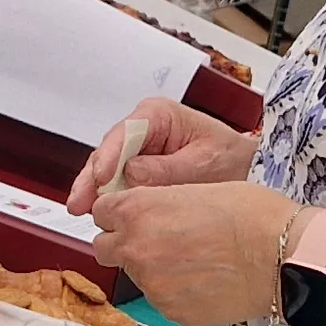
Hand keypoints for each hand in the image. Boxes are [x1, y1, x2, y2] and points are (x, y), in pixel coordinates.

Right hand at [66, 97, 258, 212]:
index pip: (125, 132)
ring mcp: (137, 149)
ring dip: (93, 188)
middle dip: (92, 176)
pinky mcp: (137, 169)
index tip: (102, 177)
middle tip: (80, 200)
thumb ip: (169, 169)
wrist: (245, 171)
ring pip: (106, 166)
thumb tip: (133, 174)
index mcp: (158, 115)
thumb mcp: (203, 163)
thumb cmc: (230, 159)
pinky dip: (106, 196)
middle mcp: (143, 128)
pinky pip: (116, 180)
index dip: (109, 155)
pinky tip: (94, 210)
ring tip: (80, 208)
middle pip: (108, 150)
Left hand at [89, 180, 294, 325]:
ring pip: (136, 277)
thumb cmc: (251, 213)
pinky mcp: (172, 313)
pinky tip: (207, 282)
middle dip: (123, 244)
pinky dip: (178, 293)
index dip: (118, 213)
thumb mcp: (195, 189)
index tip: (133, 216)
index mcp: (138, 210)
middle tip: (157, 241)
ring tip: (195, 262)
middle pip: (104, 248)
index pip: (100, 212)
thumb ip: (158, 204)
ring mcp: (152, 285)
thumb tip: (146, 216)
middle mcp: (136, 248)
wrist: (283, 257)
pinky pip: (164, 300)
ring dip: (154, 269)